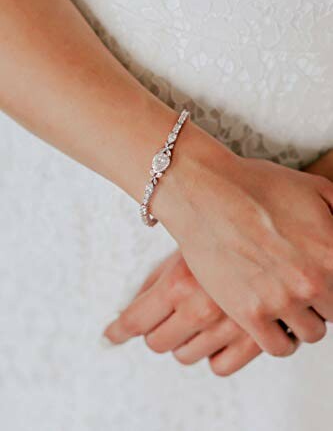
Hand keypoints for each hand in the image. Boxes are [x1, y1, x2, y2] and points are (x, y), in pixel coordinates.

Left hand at [105, 250, 261, 375]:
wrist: (275, 237)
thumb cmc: (224, 238)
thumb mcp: (183, 250)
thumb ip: (154, 282)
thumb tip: (128, 308)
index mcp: (178, 284)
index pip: (135, 321)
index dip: (118, 330)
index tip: (111, 335)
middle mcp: (201, 309)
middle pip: (157, 342)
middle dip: (157, 328)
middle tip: (169, 311)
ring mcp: (227, 328)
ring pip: (184, 355)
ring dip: (185, 339)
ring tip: (200, 314)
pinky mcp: (253, 342)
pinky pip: (219, 366)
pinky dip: (214, 353)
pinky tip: (218, 332)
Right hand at [154, 131, 332, 356]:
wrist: (206, 193)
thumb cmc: (256, 187)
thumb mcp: (316, 189)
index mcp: (332, 253)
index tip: (324, 280)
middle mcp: (311, 282)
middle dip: (321, 300)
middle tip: (301, 284)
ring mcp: (280, 300)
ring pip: (311, 333)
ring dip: (302, 319)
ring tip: (286, 300)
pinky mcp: (249, 313)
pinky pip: (278, 347)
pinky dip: (280, 337)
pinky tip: (272, 319)